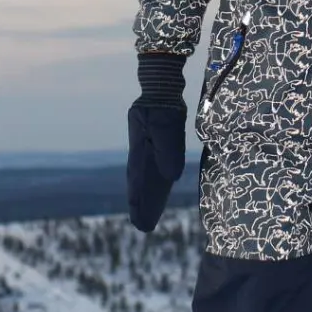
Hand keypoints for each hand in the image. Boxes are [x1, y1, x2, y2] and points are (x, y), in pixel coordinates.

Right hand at [127, 101, 186, 232]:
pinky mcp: (156, 143)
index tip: (140, 221)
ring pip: (146, 177)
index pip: (140, 181)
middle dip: (141, 204)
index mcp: (140, 149)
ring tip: (147, 217)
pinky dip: (155, 183)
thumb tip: (171, 178)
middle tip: (142, 226)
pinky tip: (158, 193)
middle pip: (140, 182)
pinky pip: (154, 168)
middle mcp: (141, 151)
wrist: (161, 85)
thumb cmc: (164, 103)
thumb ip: (168, 149)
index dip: (141, 201)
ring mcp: (147, 147)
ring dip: (147, 196)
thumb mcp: (166, 123)